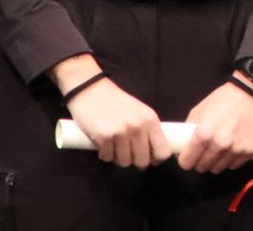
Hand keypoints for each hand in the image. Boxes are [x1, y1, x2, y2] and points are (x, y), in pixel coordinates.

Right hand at [53, 56, 171, 168]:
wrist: (90, 89)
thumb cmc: (115, 102)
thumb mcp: (138, 112)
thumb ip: (147, 130)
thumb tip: (153, 155)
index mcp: (150, 119)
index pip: (162, 152)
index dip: (155, 159)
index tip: (148, 159)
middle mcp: (138, 127)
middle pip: (142, 161)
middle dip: (134, 160)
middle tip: (126, 152)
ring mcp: (121, 132)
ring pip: (124, 162)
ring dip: (117, 158)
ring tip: (113, 145)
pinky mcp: (104, 137)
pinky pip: (107, 157)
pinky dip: (104, 154)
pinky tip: (103, 144)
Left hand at [178, 78, 252, 174]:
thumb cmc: (225, 99)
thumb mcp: (201, 109)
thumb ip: (189, 128)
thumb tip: (182, 144)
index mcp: (204, 133)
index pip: (187, 161)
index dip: (185, 160)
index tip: (188, 157)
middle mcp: (219, 144)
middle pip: (202, 167)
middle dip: (200, 161)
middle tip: (204, 152)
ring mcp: (235, 149)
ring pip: (218, 168)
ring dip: (215, 162)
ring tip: (218, 150)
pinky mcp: (249, 151)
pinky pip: (234, 165)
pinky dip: (230, 160)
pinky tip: (231, 149)